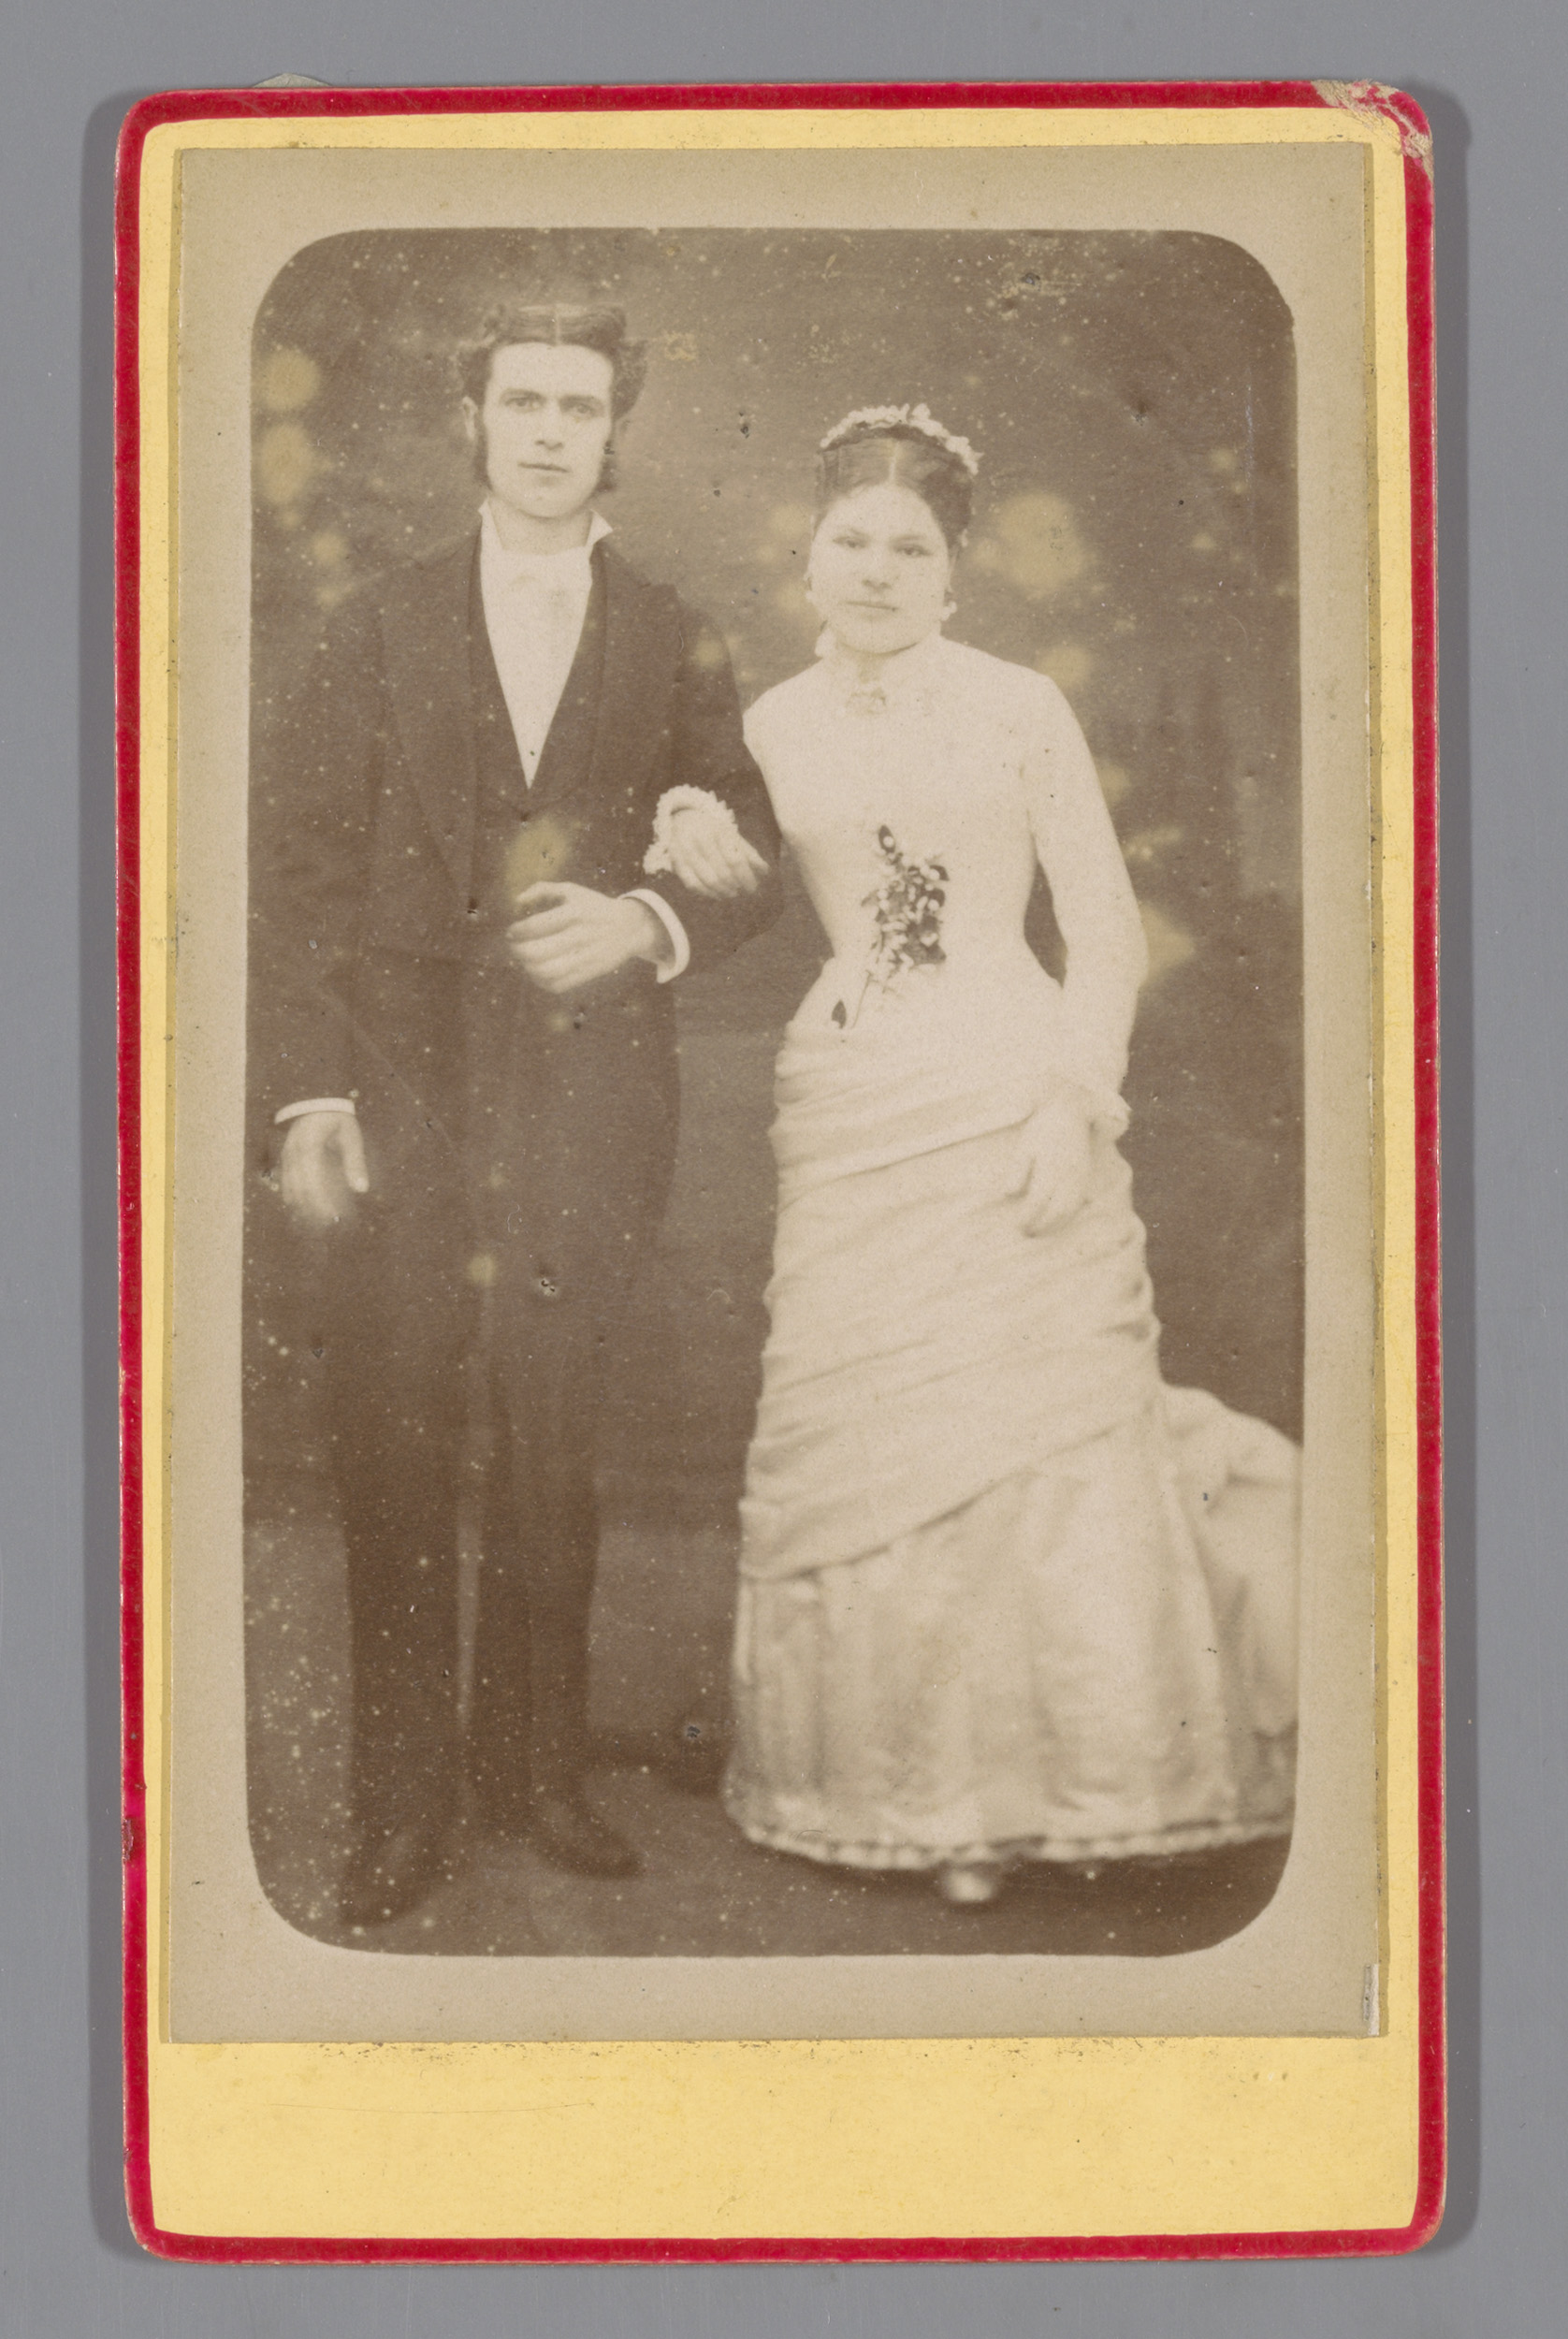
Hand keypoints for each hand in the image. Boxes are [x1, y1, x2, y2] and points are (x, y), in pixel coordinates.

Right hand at [278, 1109, 368, 1229]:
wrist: (316, 1099)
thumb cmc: (337, 1118)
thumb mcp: (351, 1137)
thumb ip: (356, 1162)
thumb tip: (362, 1190)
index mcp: (310, 1144)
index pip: (313, 1179)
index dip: (321, 1199)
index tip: (334, 1215)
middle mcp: (293, 1151)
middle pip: (299, 1186)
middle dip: (312, 1207)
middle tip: (328, 1223)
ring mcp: (286, 1153)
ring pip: (288, 1185)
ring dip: (301, 1204)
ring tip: (314, 1222)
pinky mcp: (285, 1156)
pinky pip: (284, 1179)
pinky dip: (292, 1194)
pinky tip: (300, 1208)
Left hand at [507, 883, 666, 993]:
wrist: (630, 927)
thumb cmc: (593, 907)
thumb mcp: (572, 890)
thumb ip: (542, 889)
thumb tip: (516, 902)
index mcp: (575, 912)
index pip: (536, 926)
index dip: (516, 931)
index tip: (511, 932)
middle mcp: (580, 935)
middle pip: (537, 952)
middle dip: (517, 951)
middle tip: (513, 947)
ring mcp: (586, 957)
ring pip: (546, 972)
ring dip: (527, 968)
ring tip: (524, 961)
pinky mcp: (589, 973)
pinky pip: (558, 985)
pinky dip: (541, 982)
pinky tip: (537, 972)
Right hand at [662, 806, 768, 898]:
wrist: (680, 819)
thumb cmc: (712, 830)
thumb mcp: (732, 835)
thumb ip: (749, 852)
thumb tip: (765, 872)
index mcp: (719, 831)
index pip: (736, 860)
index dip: (746, 877)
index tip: (754, 888)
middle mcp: (701, 839)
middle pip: (723, 872)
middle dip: (736, 886)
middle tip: (744, 894)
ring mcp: (686, 851)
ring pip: (708, 880)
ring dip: (723, 892)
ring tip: (733, 894)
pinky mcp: (676, 862)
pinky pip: (692, 884)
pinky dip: (706, 893)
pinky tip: (717, 895)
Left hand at [1015, 1094, 1093, 1234]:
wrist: (1071, 1112)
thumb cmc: (1043, 1128)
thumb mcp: (1024, 1146)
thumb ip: (1017, 1171)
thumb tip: (1008, 1194)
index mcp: (1050, 1168)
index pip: (1038, 1201)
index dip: (1028, 1217)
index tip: (1017, 1226)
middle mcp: (1068, 1176)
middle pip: (1056, 1211)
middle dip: (1042, 1226)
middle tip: (1028, 1233)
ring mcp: (1080, 1177)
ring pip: (1070, 1210)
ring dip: (1056, 1224)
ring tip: (1041, 1231)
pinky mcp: (1086, 1176)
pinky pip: (1079, 1202)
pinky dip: (1068, 1215)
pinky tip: (1058, 1219)